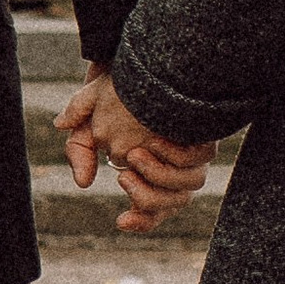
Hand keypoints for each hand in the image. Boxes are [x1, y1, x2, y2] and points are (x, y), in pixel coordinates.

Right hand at [56, 66, 211, 233]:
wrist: (135, 60)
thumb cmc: (112, 92)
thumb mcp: (88, 119)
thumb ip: (79, 150)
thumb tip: (82, 183)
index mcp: (150, 173)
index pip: (153, 211)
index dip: (141, 221)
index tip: (120, 223)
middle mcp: (175, 169)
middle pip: (171, 203)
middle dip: (146, 197)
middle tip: (123, 177)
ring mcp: (192, 153)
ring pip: (188, 185)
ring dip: (161, 177)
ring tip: (136, 157)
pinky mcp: (205, 134)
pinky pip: (200, 158)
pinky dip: (178, 156)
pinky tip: (157, 141)